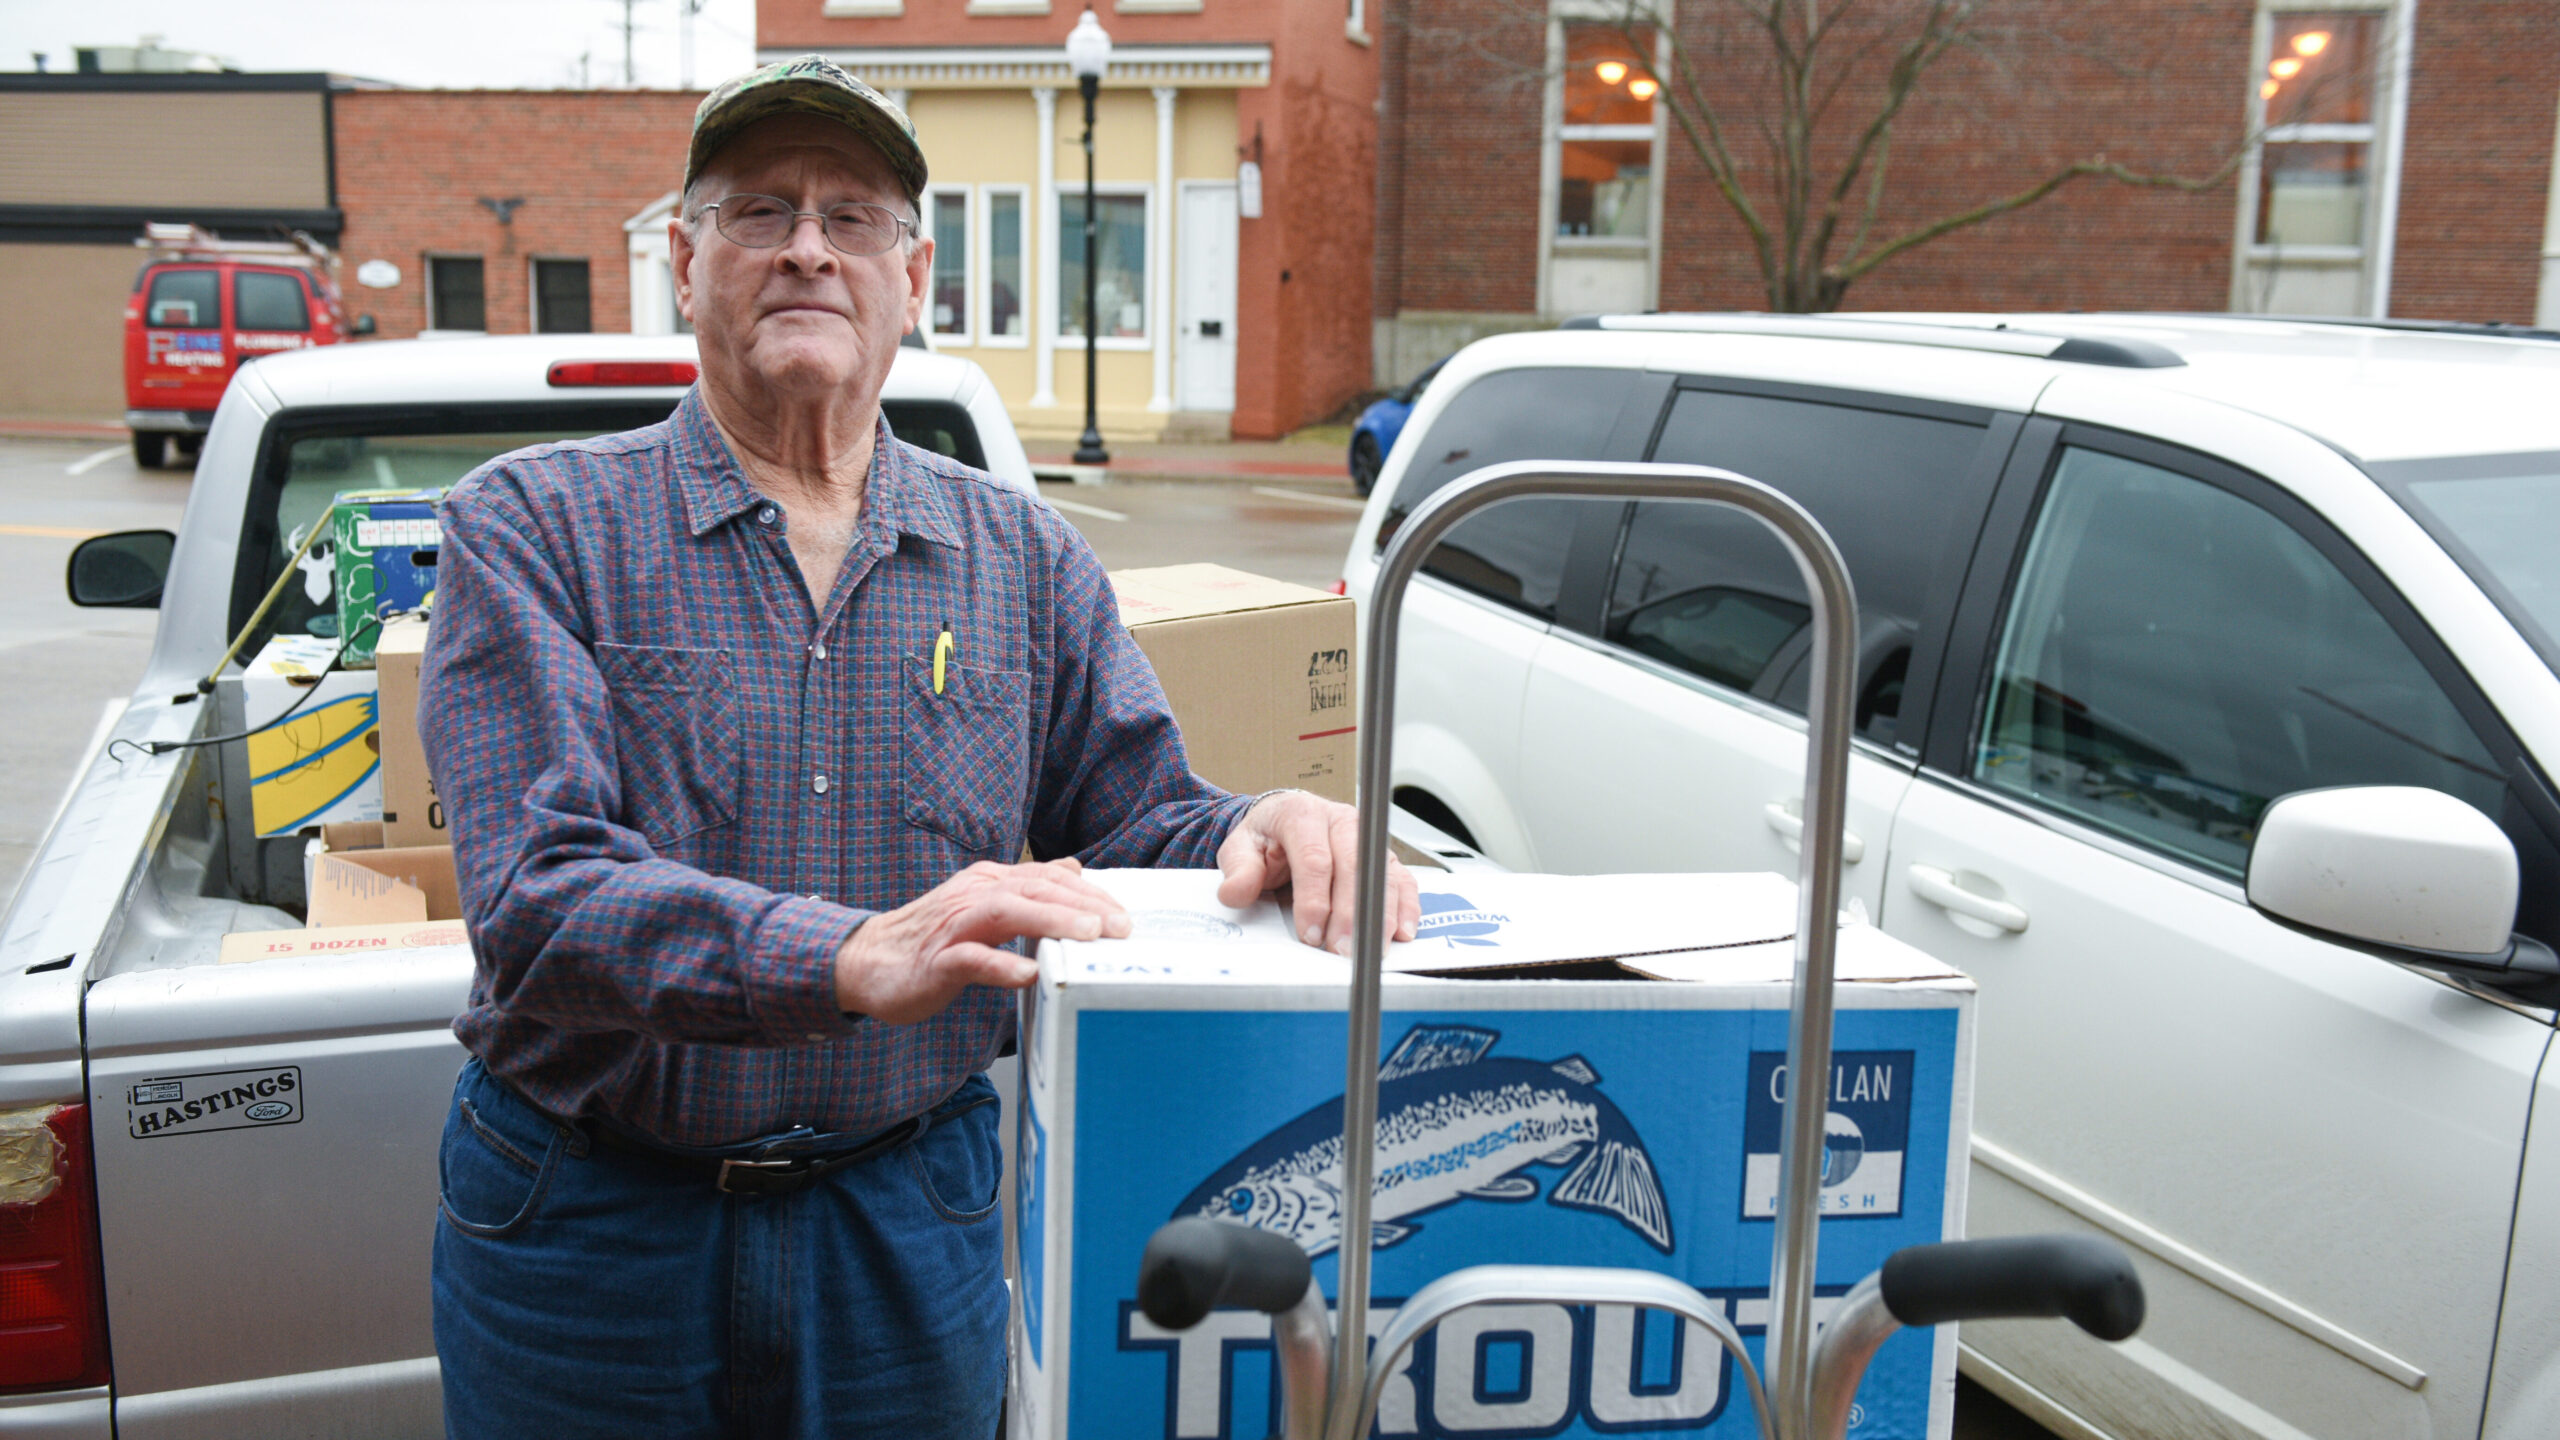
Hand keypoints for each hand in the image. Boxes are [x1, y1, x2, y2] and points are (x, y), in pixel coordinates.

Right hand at [834, 857, 1130, 1023]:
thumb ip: (1026, 889)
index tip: (1124, 914)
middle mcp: (974, 895)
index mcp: (990, 882)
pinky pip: (970, 959)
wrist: (866, 960)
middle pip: (1035, 888)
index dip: (1089, 893)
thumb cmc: (932, 938)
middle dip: (1083, 905)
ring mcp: (954, 926)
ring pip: (1007, 913)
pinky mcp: (935, 961)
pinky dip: (999, 965)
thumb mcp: (984, 905)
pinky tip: (1026, 974)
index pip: (1048, 878)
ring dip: (1051, 921)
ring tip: (1087, 935)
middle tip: (1121, 927)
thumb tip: (1072, 868)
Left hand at [1215, 792, 1420, 955]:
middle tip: (1341, 949)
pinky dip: (1406, 906)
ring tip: (1370, 950)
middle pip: (1354, 865)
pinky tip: (1401, 932)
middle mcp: (1341, 819)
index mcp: (1303, 813)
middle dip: (1349, 913)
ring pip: (1382, 874)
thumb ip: (1238, 871)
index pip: (1314, 857)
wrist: (1282, 824)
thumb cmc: (1265, 838)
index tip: (1309, 933)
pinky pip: (1402, 879)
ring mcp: (1366, 837)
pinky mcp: (1383, 855)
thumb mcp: (1239, 849)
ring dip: (1379, 915)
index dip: (1314, 899)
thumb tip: (1235, 892)